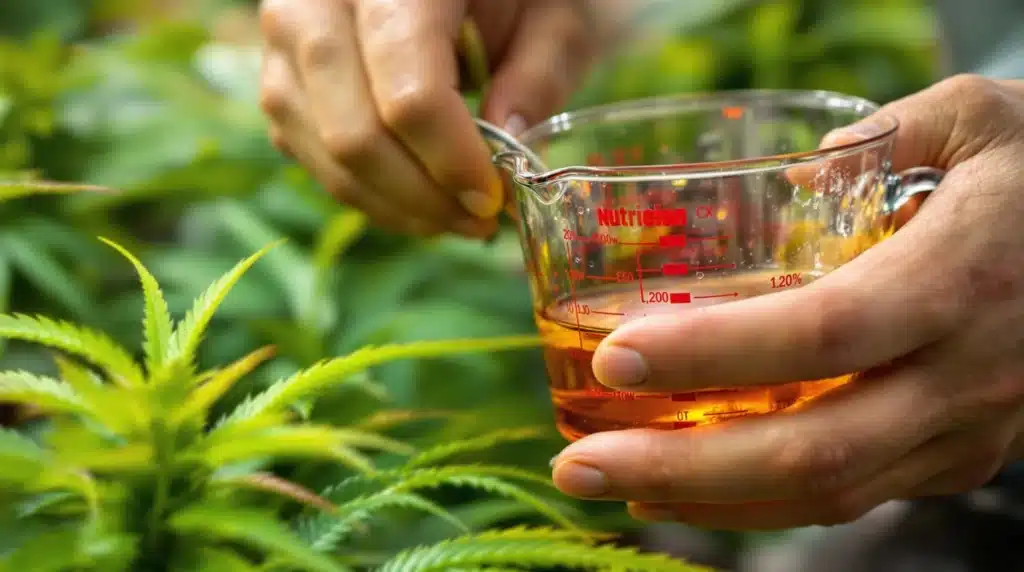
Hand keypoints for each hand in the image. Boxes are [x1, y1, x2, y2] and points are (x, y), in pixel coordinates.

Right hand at [257, 0, 601, 238]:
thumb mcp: (554, 15)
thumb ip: (539, 77)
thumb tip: (508, 153)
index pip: (409, 95)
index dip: (452, 161)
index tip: (493, 198)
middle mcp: (318, 1)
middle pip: (353, 134)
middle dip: (421, 196)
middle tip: (477, 220)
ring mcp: (287, 39)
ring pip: (324, 152)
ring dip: (392, 203)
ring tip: (451, 215)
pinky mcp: (279, 73)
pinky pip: (307, 150)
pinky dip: (363, 188)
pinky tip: (414, 196)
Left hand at [550, 75, 1023, 529]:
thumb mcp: (974, 121)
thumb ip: (874, 139)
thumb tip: (780, 175)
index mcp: (961, 280)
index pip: (822, 333)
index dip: (713, 354)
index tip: (613, 358)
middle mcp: (964, 375)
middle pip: (812, 453)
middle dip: (679, 471)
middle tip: (576, 466)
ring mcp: (965, 431)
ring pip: (825, 493)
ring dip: (704, 500)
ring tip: (610, 479)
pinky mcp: (958, 455)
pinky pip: (850, 493)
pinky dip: (758, 500)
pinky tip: (688, 484)